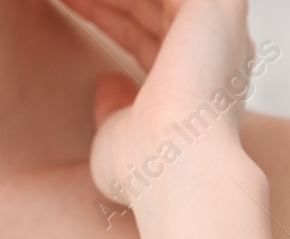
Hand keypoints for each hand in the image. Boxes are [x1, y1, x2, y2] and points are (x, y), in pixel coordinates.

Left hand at [71, 0, 268, 206]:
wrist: (176, 169)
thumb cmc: (148, 171)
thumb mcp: (121, 135)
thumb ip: (117, 107)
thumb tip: (112, 83)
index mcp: (201, 84)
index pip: (148, 35)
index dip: (107, 17)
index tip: (69, 6)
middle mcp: (217, 54)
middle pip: (149, 7)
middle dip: (106, 1)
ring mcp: (220, 28)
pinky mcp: (216, 5)